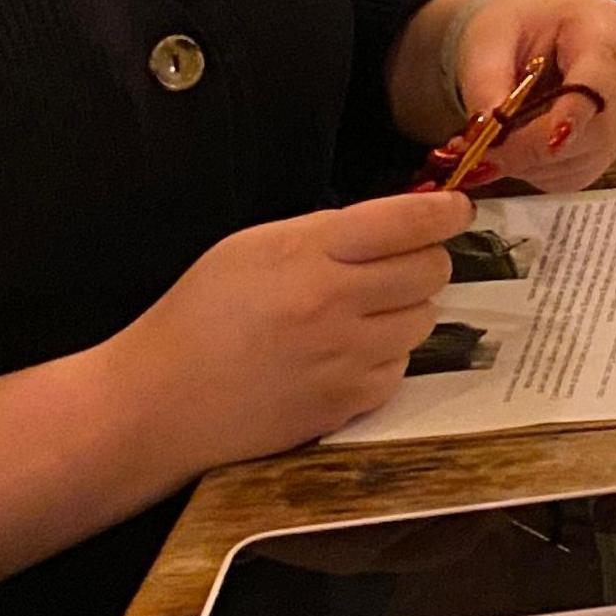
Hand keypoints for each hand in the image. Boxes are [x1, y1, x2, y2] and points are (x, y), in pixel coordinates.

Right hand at [97, 188, 473, 468]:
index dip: (443, 212)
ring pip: (424, 321)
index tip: (456, 210)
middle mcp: (336, 304)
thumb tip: (388, 224)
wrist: (160, 403)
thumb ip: (323, 232)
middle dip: (424, 262)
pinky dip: (384, 358)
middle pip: (431, 271)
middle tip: (397, 266)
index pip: (406, 223)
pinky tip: (345, 355)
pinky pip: (399, 369)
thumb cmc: (199, 315)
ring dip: (405, 312)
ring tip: (360, 314)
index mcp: (308, 255)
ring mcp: (346, 359)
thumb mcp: (250, 247)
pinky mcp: (347, 405)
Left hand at [440, 0, 615, 192]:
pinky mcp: (612, 143)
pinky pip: (580, 171)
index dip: (576, 113)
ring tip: (495, 146)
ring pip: (589, 155)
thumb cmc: (509, 32)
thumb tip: (484, 131)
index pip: (601, 76)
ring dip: (536, 162)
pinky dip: (542, 171)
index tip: (547, 143)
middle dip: (539, 147)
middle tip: (486, 153)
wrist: (521, 39)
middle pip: (599, 126)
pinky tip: (519, 149)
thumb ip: (484, 83)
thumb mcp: (485, 42)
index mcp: (604, 25)